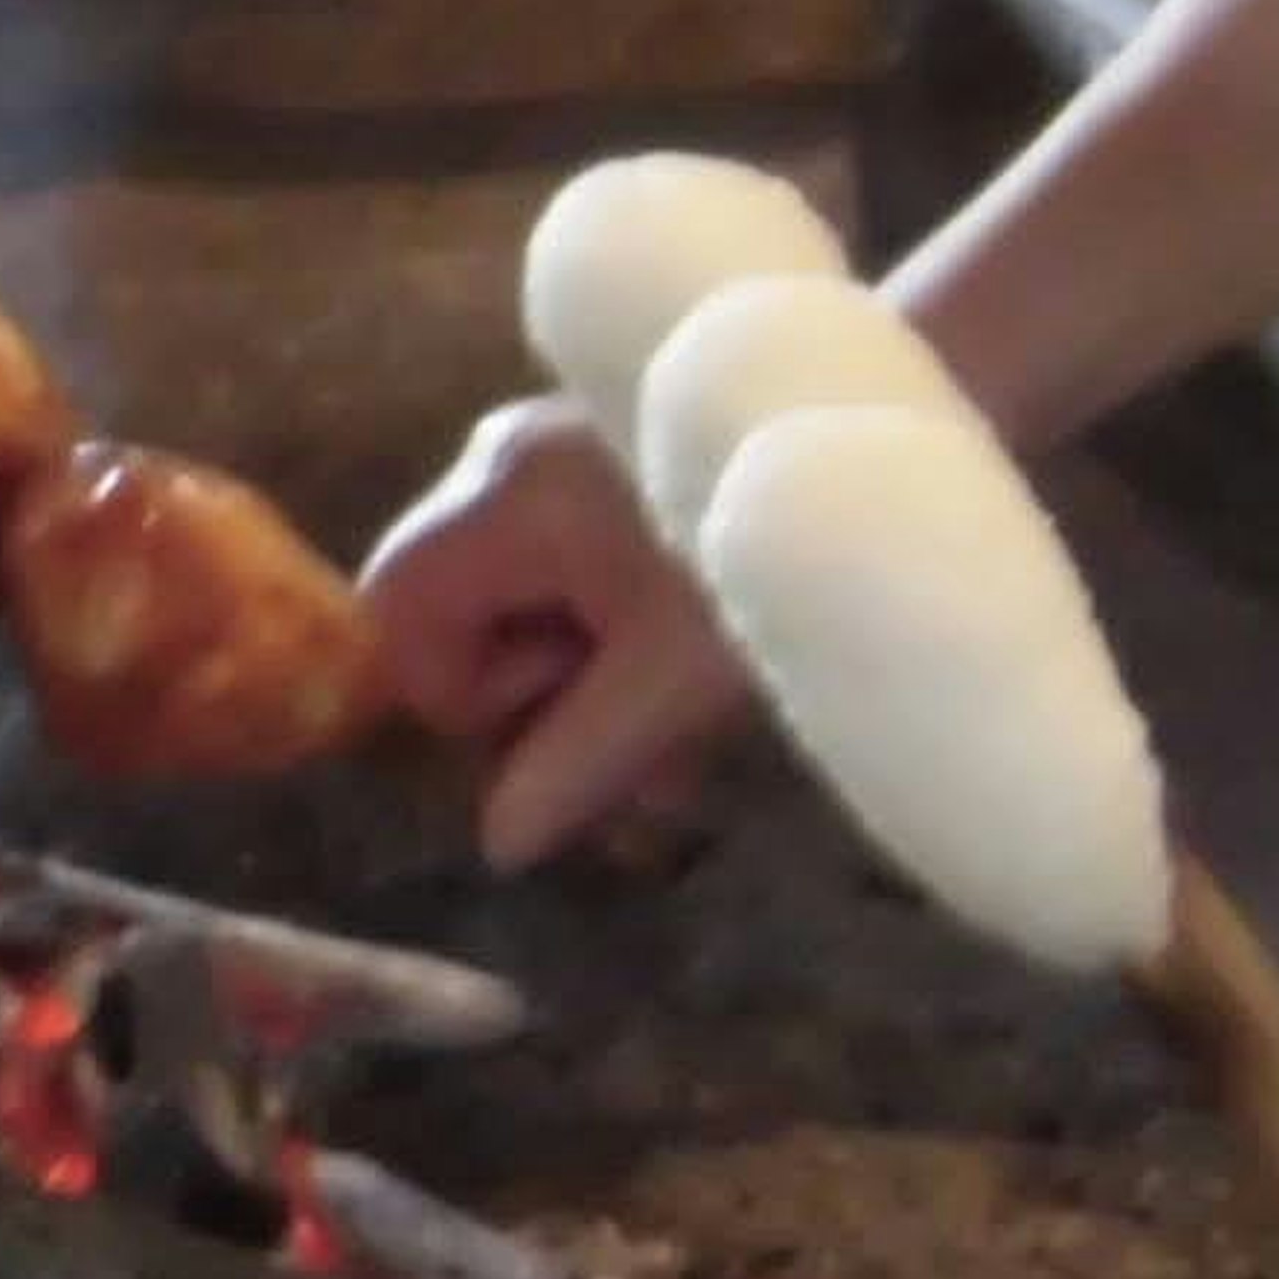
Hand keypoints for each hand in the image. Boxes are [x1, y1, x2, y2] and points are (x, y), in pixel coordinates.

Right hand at [360, 398, 752, 869]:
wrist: (880, 433)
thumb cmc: (769, 552)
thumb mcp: (675, 681)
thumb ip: (574, 766)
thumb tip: (500, 845)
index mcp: (503, 500)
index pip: (398, 617)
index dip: (457, 700)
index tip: (552, 735)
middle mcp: (504, 458)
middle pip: (453, 612)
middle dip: (535, 705)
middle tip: (634, 758)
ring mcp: (554, 448)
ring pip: (516, 599)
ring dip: (582, 685)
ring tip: (680, 735)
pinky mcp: (606, 456)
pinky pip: (564, 564)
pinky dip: (609, 631)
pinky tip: (688, 669)